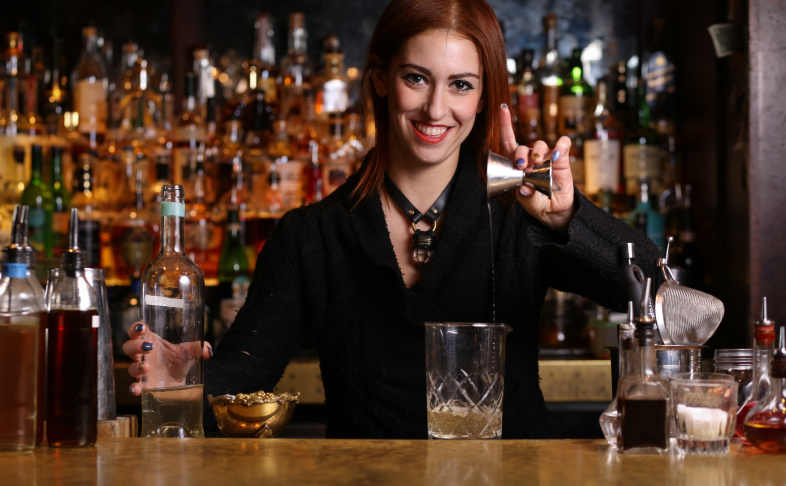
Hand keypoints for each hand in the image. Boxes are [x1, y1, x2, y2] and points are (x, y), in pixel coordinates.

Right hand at [124, 321, 213, 395]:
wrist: (181, 381)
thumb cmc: (179, 361)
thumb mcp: (189, 352)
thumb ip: (198, 348)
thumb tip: (208, 351)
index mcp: (150, 341)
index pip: (136, 331)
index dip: (135, 328)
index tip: (142, 327)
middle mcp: (143, 356)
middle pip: (129, 347)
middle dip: (136, 346)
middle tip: (149, 347)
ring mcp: (141, 371)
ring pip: (131, 367)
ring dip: (137, 367)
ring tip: (148, 367)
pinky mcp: (144, 385)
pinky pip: (134, 386)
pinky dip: (134, 388)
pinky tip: (137, 389)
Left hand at [499, 104, 575, 232]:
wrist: (556, 211)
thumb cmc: (538, 204)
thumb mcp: (529, 203)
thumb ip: (526, 197)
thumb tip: (524, 188)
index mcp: (516, 166)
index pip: (508, 143)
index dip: (505, 125)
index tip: (503, 109)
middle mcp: (530, 159)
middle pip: (522, 147)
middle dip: (520, 155)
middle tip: (521, 167)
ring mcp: (546, 158)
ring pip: (539, 144)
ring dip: (536, 152)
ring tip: (537, 165)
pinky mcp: (562, 158)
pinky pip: (562, 144)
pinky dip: (559, 146)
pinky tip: (556, 155)